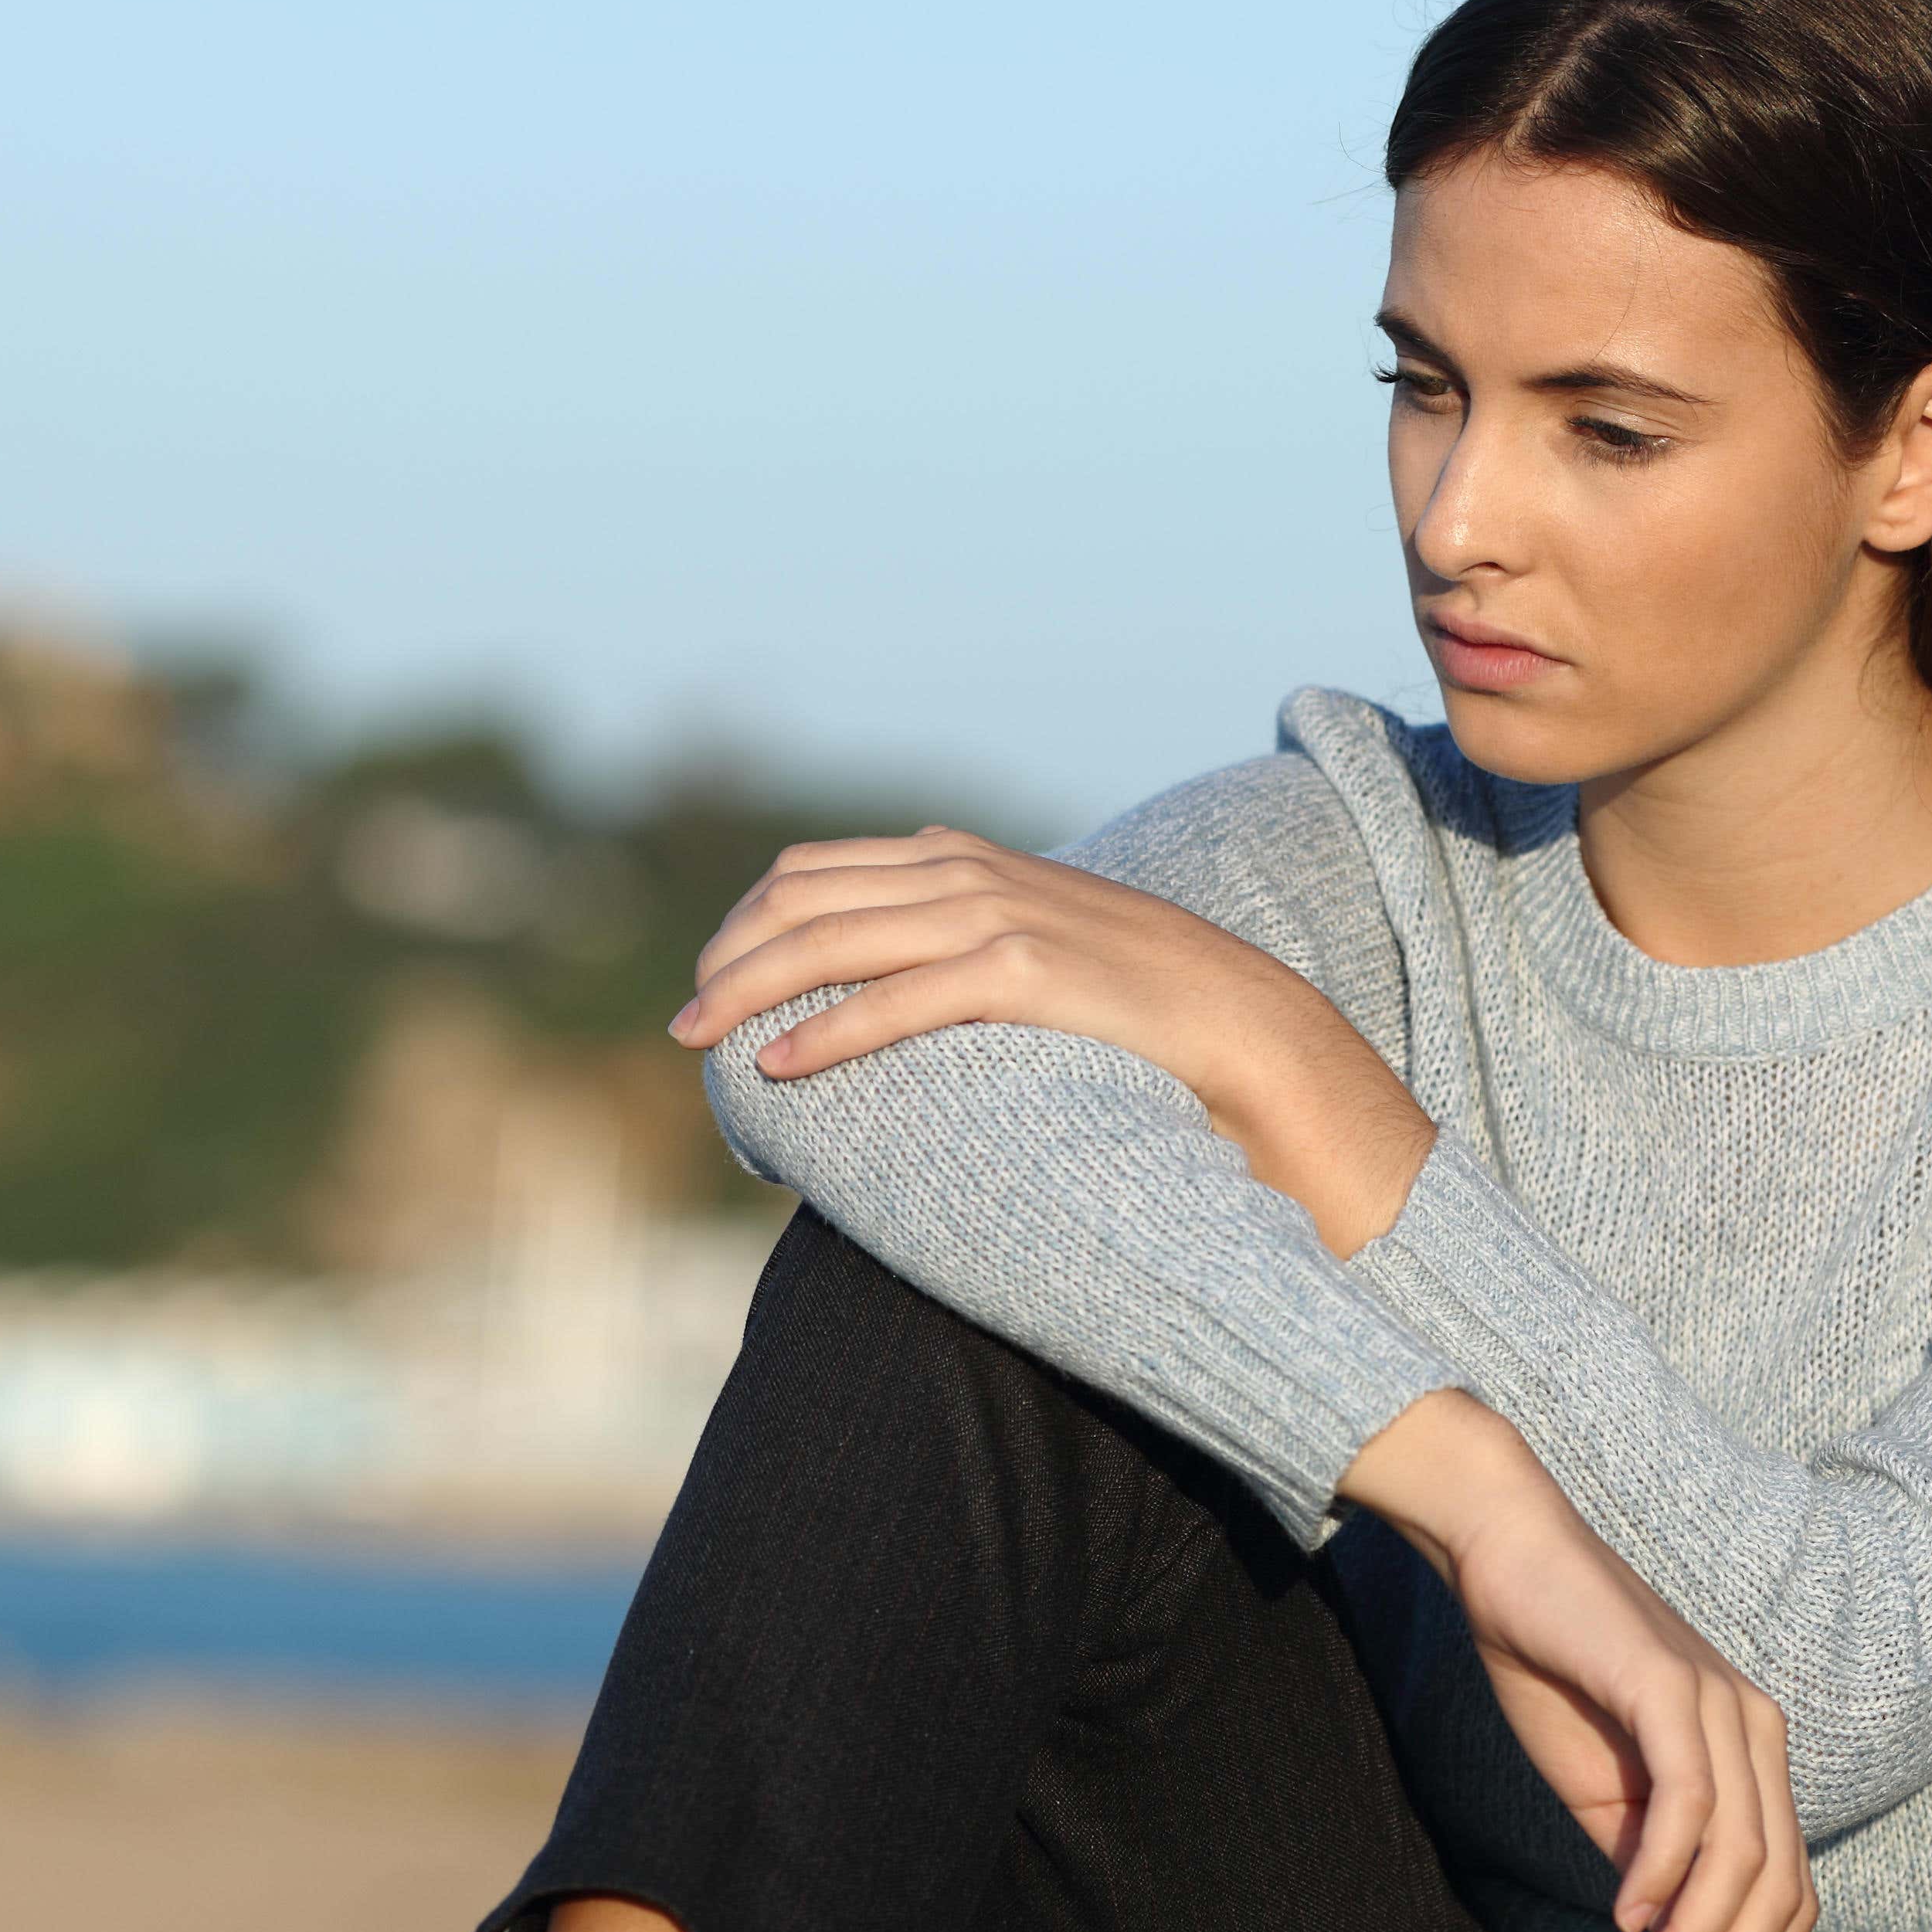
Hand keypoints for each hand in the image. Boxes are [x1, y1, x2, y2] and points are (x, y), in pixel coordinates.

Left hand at [672, 829, 1431, 1253]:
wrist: (1250, 1027)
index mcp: (962, 862)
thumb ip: (961, 952)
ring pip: (831, 940)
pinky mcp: (1027, 972)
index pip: (813, 870)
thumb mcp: (1034, 955)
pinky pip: (900, 998)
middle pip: (802, 899)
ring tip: (698, 1043)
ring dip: (750, 991)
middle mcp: (968, 873)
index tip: (707, 982)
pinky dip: (827, 1031)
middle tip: (682, 1025)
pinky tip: (779, 1069)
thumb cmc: (1134, 1012)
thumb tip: (891, 990)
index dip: (743, 924)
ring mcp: (998, 916)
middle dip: (726, 960)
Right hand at [1344, 1393, 1818, 1931]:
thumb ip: (1649, 1859)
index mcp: (1753, 1760)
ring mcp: (1723, 1706)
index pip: (1789, 1896)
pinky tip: (1625, 1919)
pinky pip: (1691, 1802)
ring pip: (1743, 1861)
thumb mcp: (1608, 1792)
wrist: (1504, 1557)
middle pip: (1778, 1893)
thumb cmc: (1554, 1668)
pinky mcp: (1673, 1685)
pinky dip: (1665, 1875)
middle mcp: (1757, 1733)